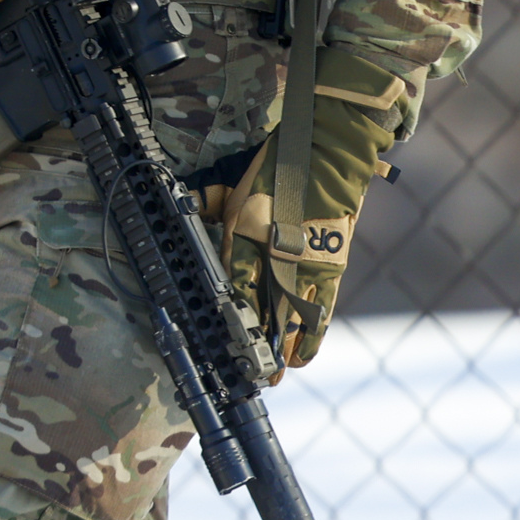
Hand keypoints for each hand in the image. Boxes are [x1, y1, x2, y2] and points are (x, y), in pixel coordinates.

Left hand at [199, 49, 407, 373]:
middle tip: (244, 377)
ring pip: (288, 316)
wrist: (334, 143)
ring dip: (280, 348)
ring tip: (272, 375)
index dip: (225, 318)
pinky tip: (302, 356)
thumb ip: (213, 201)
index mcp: (245, 229)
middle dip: (250, 345)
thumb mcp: (240, 181)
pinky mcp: (331, 261)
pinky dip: (312, 335)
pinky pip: (321, 307)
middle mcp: (271, 250)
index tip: (219, 346)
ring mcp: (303, 259)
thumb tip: (186, 206)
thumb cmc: (282, 159)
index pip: (230, 284)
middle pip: (257, 308)